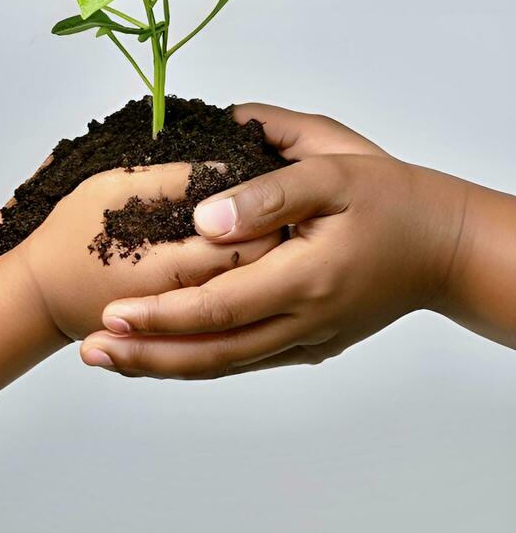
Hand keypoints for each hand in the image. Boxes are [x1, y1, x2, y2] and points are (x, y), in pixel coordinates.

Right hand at [22, 162, 278, 345]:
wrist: (36, 296)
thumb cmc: (68, 236)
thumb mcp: (113, 189)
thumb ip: (172, 180)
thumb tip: (226, 168)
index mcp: (168, 267)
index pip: (248, 248)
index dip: (269, 217)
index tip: (275, 187)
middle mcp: (185, 305)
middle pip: (256, 277)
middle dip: (271, 241)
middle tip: (279, 208)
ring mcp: (181, 328)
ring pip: (245, 299)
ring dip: (258, 266)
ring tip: (264, 229)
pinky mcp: (176, 336)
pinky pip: (223, 318)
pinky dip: (236, 287)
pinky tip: (239, 262)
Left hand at [80, 105, 471, 376]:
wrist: (442, 245)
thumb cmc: (390, 196)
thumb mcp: (332, 168)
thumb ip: (266, 192)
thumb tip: (203, 218)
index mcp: (305, 278)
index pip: (217, 307)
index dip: (160, 315)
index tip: (110, 313)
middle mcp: (303, 322)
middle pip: (211, 353)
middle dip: (146, 354)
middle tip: (90, 352)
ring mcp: (307, 339)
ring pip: (226, 364)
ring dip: (166, 364)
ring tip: (114, 359)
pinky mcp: (311, 342)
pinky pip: (247, 358)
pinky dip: (202, 359)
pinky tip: (168, 352)